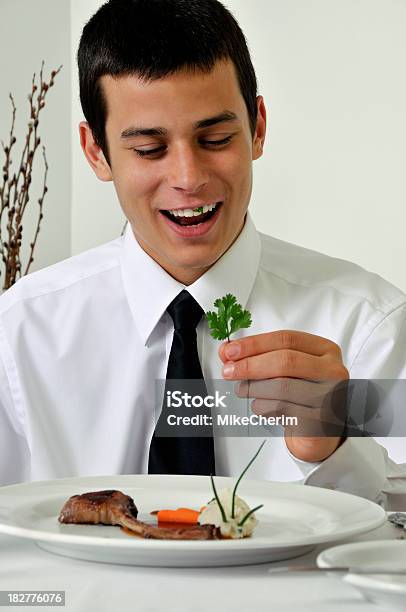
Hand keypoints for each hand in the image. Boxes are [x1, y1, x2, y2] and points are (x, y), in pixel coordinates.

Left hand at [218, 330, 348, 461]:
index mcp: (325, 351)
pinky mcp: (321, 421)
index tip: (230, 350)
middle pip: (286, 361)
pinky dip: (262, 407)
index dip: (255, 343)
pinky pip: (283, 410)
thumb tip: (227, 351)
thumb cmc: (300, 396)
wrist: (319, 432)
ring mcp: (331, 397)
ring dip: (253, 388)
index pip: (287, 339)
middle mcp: (333, 371)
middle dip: (250, 365)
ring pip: (282, 386)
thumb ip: (258, 357)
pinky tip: (259, 406)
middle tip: (228, 371)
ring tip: (242, 390)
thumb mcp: (283, 372)